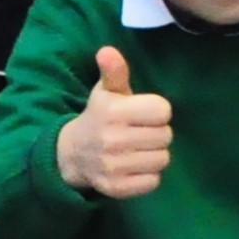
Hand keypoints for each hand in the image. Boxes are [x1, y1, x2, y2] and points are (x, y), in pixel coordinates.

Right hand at [57, 45, 174, 198]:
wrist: (73, 154)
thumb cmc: (100, 116)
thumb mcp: (106, 91)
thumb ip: (114, 71)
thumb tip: (107, 50)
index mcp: (113, 112)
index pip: (163, 111)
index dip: (156, 111)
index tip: (142, 113)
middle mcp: (112, 140)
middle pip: (166, 136)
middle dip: (156, 132)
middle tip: (139, 131)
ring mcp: (113, 166)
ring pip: (162, 159)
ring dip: (154, 154)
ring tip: (137, 148)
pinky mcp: (116, 188)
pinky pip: (153, 181)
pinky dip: (148, 175)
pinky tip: (134, 166)